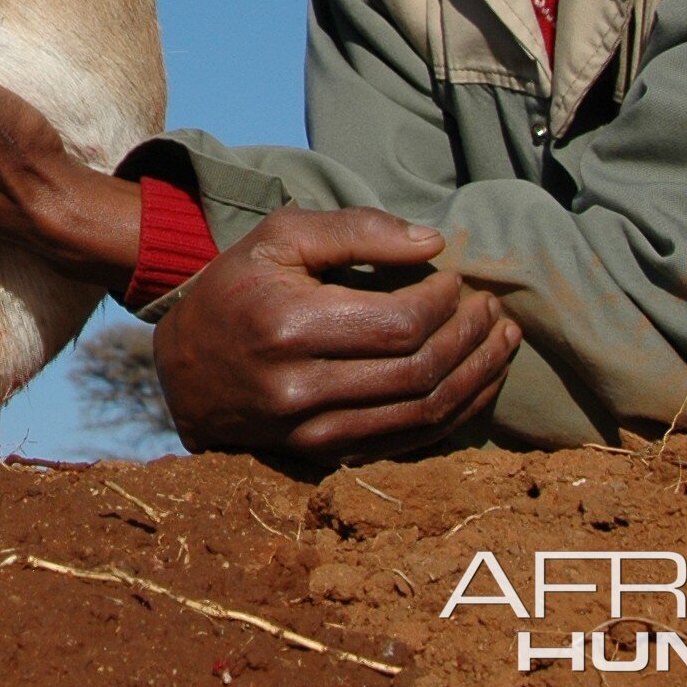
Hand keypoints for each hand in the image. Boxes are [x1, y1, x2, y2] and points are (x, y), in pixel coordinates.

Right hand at [152, 208, 519, 460]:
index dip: (444, 303)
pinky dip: (455, 412)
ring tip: (501, 340)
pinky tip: (478, 381)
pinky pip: (410, 441)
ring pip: (424, 413)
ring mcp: (314, 432)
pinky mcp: (326, 456)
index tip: (458, 279)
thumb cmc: (237, 289)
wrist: (185, 371)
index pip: (399, 324)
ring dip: (477, 376)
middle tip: (493, 307)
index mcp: (290, 327)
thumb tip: (433, 242)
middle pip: (420, 371)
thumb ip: (355, 230)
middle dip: (471, 336)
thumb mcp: (280, 238)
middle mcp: (302, 388)